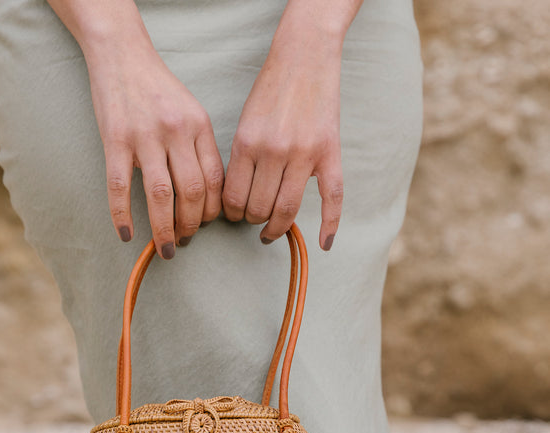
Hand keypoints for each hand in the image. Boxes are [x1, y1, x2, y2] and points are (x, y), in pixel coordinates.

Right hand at [81, 17, 224, 258]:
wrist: (121, 53)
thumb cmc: (157, 88)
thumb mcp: (190, 111)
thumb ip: (199, 148)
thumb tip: (205, 194)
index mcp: (199, 126)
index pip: (214, 179)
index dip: (213, 210)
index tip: (206, 226)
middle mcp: (176, 131)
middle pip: (192, 191)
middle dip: (192, 226)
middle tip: (185, 243)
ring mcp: (145, 136)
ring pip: (161, 195)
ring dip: (165, 229)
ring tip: (166, 249)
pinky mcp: (115, 140)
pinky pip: (120, 186)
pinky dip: (123, 215)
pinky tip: (126, 235)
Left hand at [222, 16, 344, 250]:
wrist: (305, 57)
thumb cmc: (271, 90)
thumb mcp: (244, 122)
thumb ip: (242, 161)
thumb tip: (237, 201)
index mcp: (247, 143)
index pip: (234, 199)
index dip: (232, 214)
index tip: (235, 215)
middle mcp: (275, 151)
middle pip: (259, 208)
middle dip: (253, 220)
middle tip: (253, 218)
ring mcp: (304, 154)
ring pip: (286, 210)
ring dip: (276, 227)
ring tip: (271, 230)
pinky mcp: (329, 153)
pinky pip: (331, 198)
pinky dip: (329, 225)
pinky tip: (323, 244)